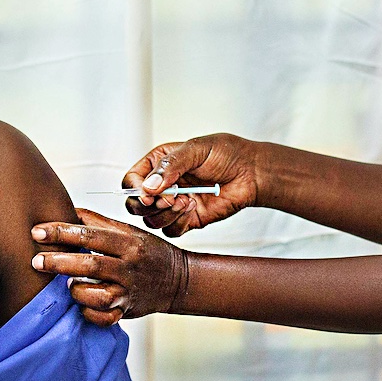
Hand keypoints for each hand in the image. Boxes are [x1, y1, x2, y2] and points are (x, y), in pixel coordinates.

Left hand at [31, 209, 188, 326]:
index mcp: (127, 242)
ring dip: (75, 290)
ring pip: (96, 295)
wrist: (178, 279)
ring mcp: (129, 291)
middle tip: (36, 261)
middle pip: (90, 264)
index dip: (61, 232)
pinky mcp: (127, 311)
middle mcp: (129, 267)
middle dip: (58, 262)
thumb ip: (97, 222)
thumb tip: (66, 210)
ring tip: (64, 285)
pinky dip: (88, 313)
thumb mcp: (127, 230)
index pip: (90, 234)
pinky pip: (104, 318)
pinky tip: (80, 304)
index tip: (37, 231)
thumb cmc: (146, 252)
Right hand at [123, 134, 260, 236]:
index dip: (135, 190)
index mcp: (157, 164)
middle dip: (149, 206)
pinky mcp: (186, 220)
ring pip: (151, 221)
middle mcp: (161, 186)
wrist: (251, 173)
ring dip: (167, 214)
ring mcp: (173, 205)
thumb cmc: (226, 154)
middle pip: (135, 205)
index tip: (149, 195)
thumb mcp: (196, 149)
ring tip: (187, 200)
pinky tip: (194, 208)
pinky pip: (171, 231)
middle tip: (169, 200)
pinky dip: (179, 223)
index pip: (131, 180)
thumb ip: (171, 166)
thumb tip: (150, 186)